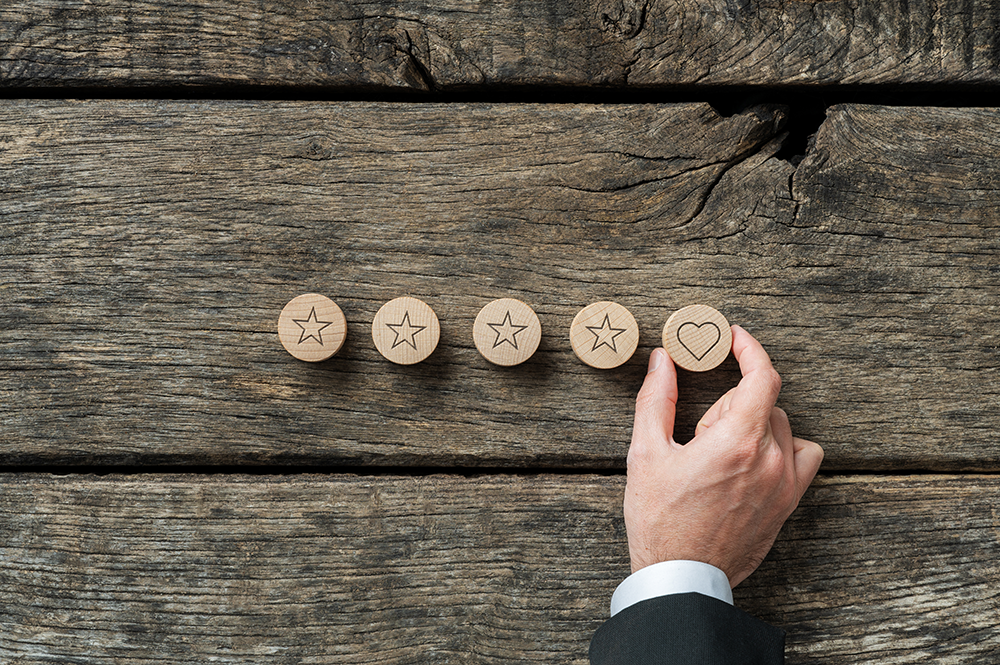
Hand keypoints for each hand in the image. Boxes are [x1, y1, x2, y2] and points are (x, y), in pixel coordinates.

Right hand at [624, 325, 823, 586]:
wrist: (681, 576)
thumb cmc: (659, 519)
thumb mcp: (645, 453)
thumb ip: (656, 399)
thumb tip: (662, 361)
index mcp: (735, 442)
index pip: (762, 376)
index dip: (749, 349)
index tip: (734, 338)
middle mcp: (769, 460)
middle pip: (764, 401)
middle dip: (731, 403)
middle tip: (699, 433)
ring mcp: (784, 484)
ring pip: (783, 427)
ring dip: (755, 423)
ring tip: (721, 453)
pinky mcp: (789, 503)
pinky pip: (804, 456)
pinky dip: (784, 447)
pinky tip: (753, 460)